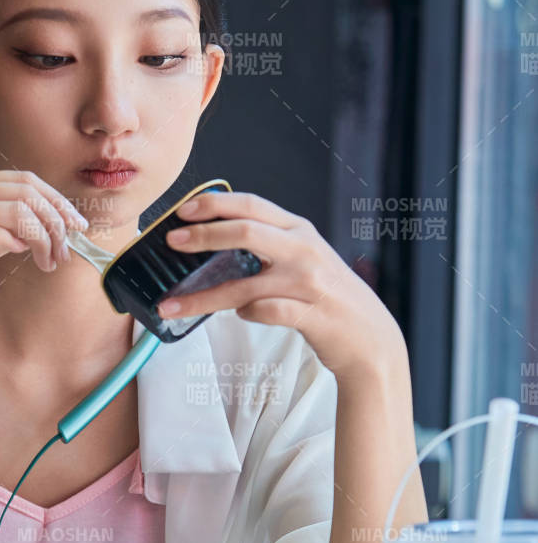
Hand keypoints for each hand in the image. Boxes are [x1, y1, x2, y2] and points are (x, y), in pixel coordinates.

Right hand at [0, 170, 89, 341]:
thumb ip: (6, 233)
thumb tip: (41, 230)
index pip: (23, 181)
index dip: (56, 200)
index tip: (77, 225)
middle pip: (24, 190)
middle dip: (55, 219)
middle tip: (66, 249)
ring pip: (13, 209)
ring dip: (42, 236)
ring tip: (48, 260)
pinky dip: (14, 242)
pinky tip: (23, 255)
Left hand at [157, 190, 405, 380]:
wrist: (371, 338)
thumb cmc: (329, 298)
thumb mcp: (303, 260)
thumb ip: (269, 247)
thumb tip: (214, 244)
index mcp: (299, 230)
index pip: (251, 204)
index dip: (214, 204)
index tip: (182, 210)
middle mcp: (305, 250)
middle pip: (245, 231)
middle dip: (203, 235)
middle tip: (170, 242)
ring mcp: (309, 283)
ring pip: (244, 284)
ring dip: (201, 297)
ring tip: (171, 306)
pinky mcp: (311, 315)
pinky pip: (264, 312)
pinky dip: (245, 314)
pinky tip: (239, 315)